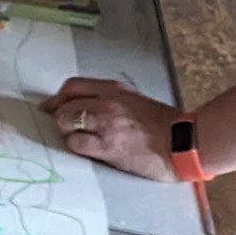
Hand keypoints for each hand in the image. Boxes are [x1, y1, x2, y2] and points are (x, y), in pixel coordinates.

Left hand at [39, 78, 181, 181]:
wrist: (185, 144)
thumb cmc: (163, 124)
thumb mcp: (135, 100)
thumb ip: (109, 98)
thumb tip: (82, 103)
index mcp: (114, 90)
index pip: (73, 86)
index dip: (57, 97)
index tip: (50, 106)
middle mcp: (107, 103)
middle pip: (65, 104)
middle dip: (60, 115)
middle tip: (63, 125)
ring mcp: (106, 125)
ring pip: (65, 122)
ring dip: (66, 130)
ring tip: (77, 137)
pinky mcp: (108, 147)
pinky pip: (76, 143)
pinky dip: (76, 145)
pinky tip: (87, 148)